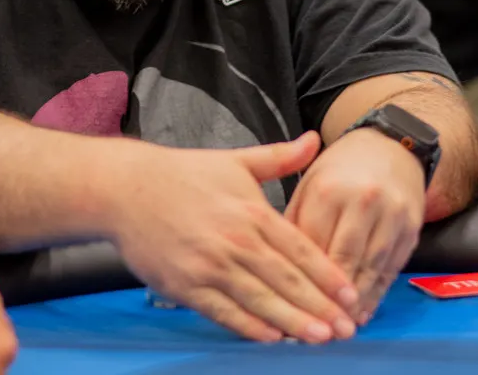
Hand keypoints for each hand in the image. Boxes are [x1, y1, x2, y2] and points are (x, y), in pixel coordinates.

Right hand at [108, 132, 357, 343]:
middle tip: (346, 328)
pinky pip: (223, 311)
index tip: (350, 295)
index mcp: (252, 211)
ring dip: (292, 321)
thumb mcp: (236, 160)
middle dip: (320, 307)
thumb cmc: (182, 175)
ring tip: (320, 338)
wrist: (126, 189)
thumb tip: (315, 139)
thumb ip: (280, 158)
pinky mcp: (185, 285)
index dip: (328, 276)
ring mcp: (209, 265)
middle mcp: (235, 240)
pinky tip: (271, 338)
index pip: (300, 249)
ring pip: (260, 299)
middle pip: (286, 279)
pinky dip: (249, 326)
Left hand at [284, 127, 423, 325]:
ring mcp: (391, 216)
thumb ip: (294, 223)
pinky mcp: (411, 229)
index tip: (284, 306)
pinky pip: (391, 269)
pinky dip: (376, 294)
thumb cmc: (338, 171)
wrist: (390, 148)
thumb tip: (278, 269)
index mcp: (327, 190)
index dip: (298, 279)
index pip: (310, 245)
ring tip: (336, 329)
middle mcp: (362, 202)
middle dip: (327, 299)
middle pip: (343, 261)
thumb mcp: (308, 185)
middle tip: (310, 330)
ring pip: (370, 269)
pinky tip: (361, 313)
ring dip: (353, 304)